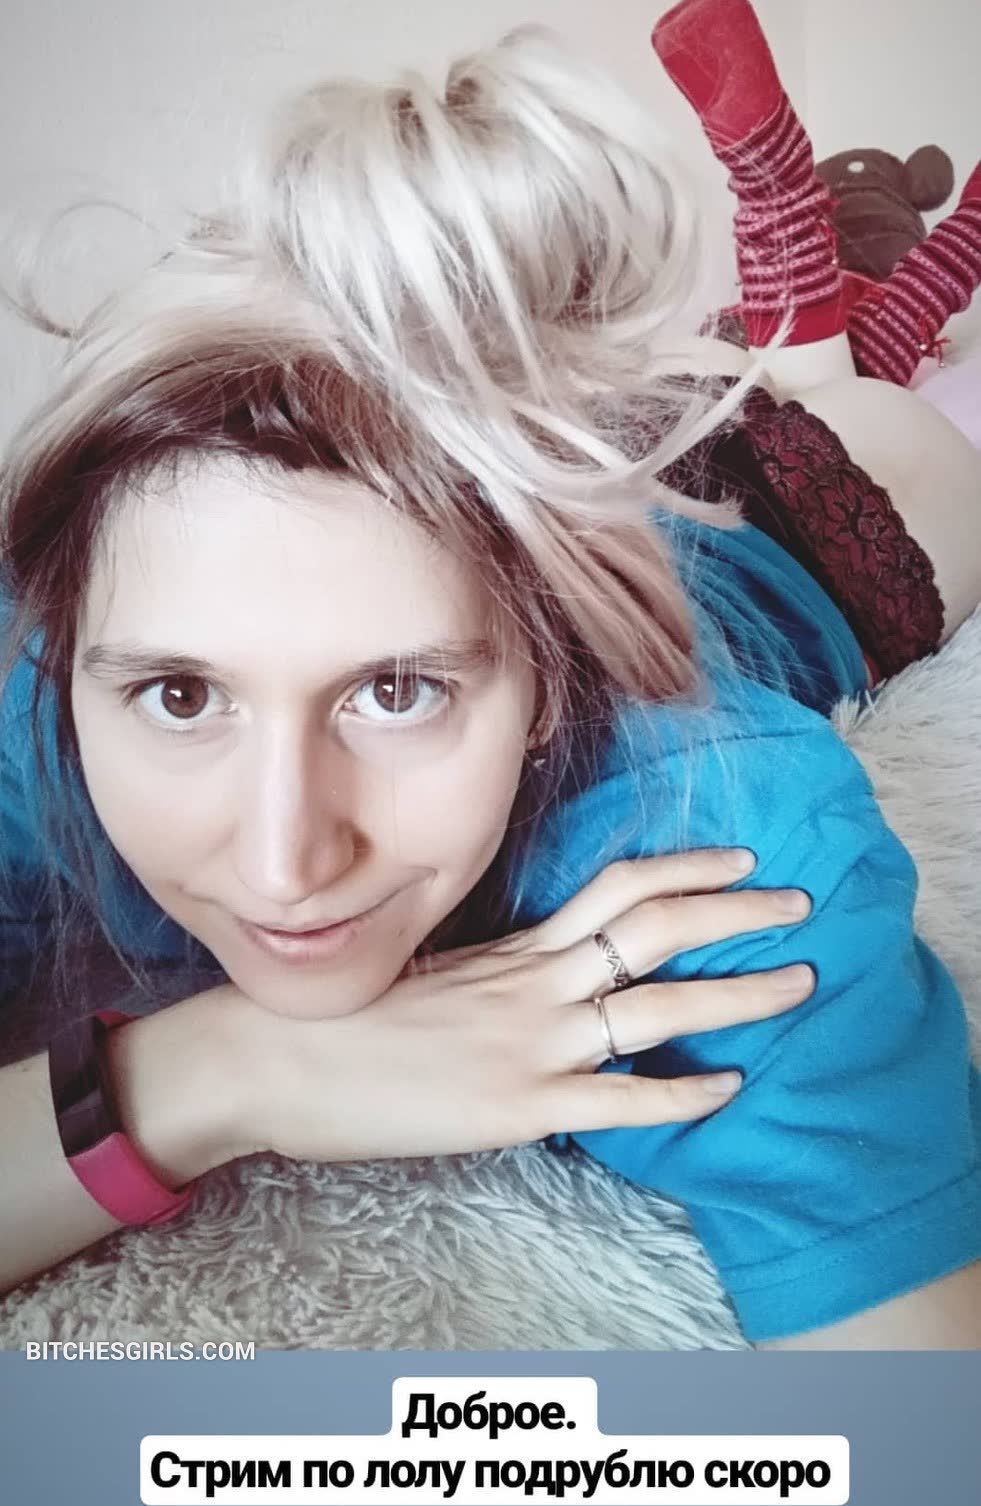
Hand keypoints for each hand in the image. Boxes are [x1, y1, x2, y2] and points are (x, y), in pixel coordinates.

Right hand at [229, 849, 813, 1162]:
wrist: (274, 1058)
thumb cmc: (346, 1016)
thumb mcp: (432, 972)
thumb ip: (498, 971)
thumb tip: (545, 974)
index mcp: (515, 949)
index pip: (617, 888)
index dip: (687, 867)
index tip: (741, 858)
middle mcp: (535, 983)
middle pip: (657, 928)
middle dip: (737, 913)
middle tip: (798, 903)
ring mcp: (530, 1042)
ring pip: (656, 1003)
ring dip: (738, 993)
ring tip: (800, 981)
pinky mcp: (516, 1106)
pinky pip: (619, 1101)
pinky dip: (680, 1094)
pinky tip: (728, 1089)